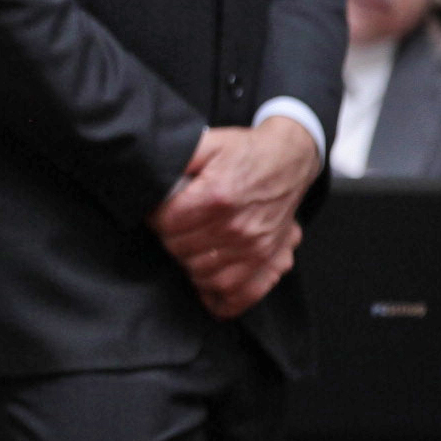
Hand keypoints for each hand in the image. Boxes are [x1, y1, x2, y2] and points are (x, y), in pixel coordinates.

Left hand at [149, 119, 318, 317]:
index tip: (158, 212)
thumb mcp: (208, 143)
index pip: (165, 224)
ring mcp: (255, 249)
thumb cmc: (245, 153)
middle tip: (174, 227)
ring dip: (188, 263)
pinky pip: (240, 296)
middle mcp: (236, 228)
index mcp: (217, 196)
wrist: (290, 160)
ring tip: (189, 247)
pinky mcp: (270, 262)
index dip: (154, 217)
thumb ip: (177, 158)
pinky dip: (219, 298)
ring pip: (202, 275)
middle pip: (180, 250)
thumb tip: (150, 176)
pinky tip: (206, 288)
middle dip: (170, 238)